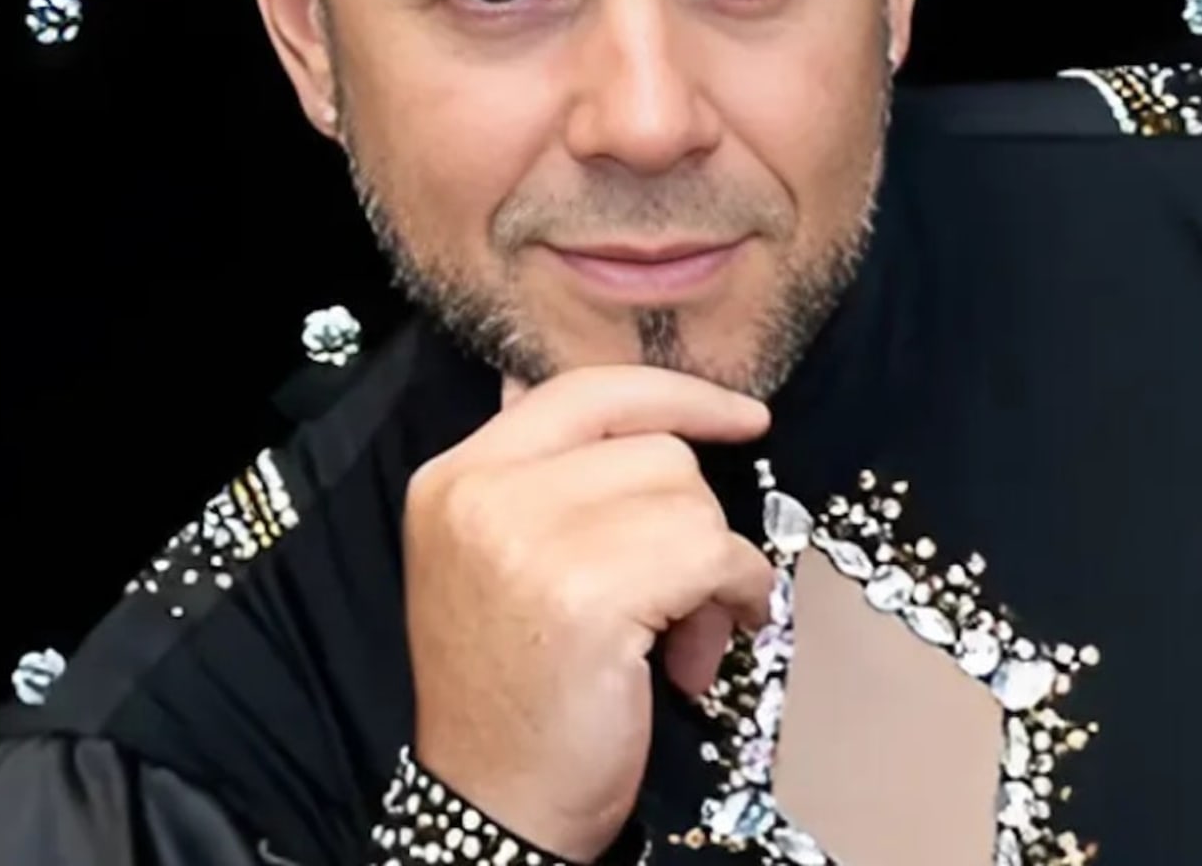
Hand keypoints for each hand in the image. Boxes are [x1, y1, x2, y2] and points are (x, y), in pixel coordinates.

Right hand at [402, 365, 772, 861]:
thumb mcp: (507, 557)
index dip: (675, 395)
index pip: (587, 390)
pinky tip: (703, 650)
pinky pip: (711, 551)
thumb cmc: (518, 690)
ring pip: (690, 497)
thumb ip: (557, 479)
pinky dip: (735, 594)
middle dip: (694, 516)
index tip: (741, 415)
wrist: (493, 812)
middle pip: (654, 446)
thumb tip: (656, 414)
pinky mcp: (585, 591)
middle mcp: (481, 492)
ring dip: (716, 566)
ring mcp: (527, 537)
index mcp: (459, 474)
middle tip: (686, 592)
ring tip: (684, 633)